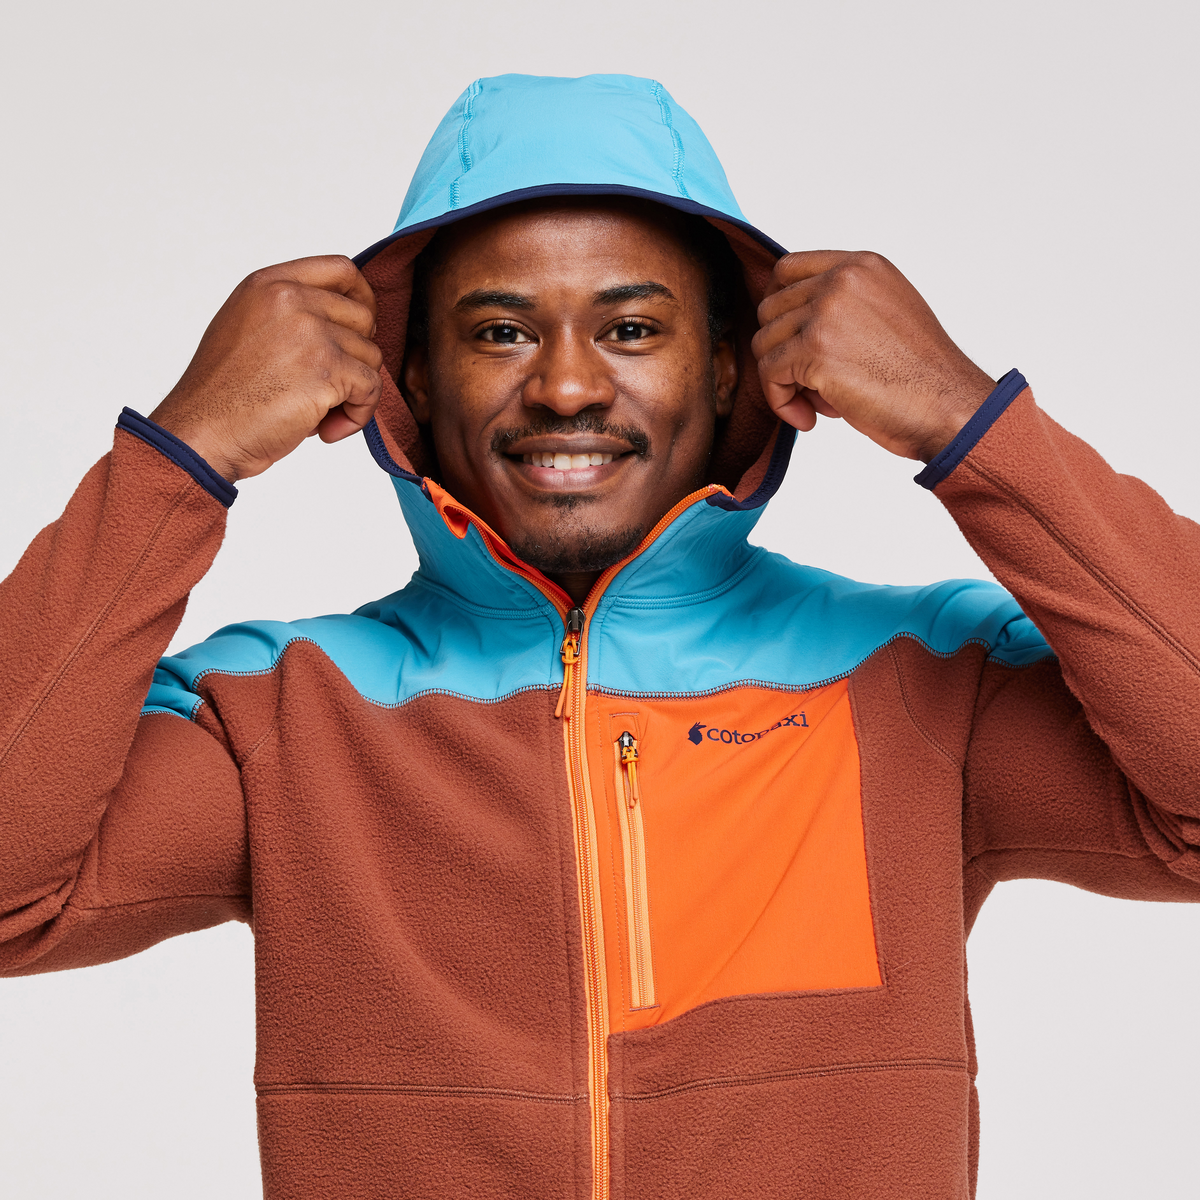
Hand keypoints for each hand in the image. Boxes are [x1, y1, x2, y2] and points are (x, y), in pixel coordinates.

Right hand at [149, 256, 381, 481]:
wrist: (203, 433)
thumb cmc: (224, 395)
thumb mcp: (249, 329)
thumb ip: (291, 314)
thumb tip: (346, 325)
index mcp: (269, 284)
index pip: (340, 269)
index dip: (362, 300)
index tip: (358, 330)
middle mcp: (289, 299)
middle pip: (363, 318)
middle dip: (357, 357)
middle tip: (331, 387)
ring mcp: (310, 332)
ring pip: (371, 356)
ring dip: (355, 392)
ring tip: (320, 414)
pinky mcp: (326, 369)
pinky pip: (371, 388)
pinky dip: (358, 415)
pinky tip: (327, 429)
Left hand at [752, 251, 994, 461]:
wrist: (947, 406)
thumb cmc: (920, 376)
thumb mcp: (884, 315)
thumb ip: (843, 306)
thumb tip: (790, 324)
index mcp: (862, 266)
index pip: (789, 269)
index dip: (778, 308)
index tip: (788, 341)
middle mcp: (842, 279)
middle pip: (771, 309)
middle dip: (783, 352)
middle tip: (813, 385)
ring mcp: (827, 311)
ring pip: (765, 342)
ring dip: (783, 381)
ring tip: (818, 403)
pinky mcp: (815, 348)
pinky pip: (769, 374)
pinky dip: (781, 403)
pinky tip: (809, 418)